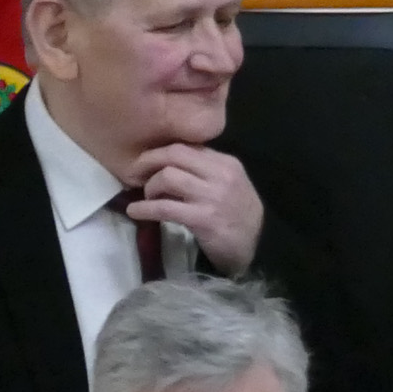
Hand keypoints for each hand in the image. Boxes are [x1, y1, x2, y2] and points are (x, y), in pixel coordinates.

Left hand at [125, 144, 262, 274]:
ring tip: (146, 197)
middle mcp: (220, 174)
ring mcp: (212, 196)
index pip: (187, 147)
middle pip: (175, 154)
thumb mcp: (230, 183)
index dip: (160, 152)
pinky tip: (135, 211)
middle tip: (134, 173)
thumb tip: (168, 165)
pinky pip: (165, 208)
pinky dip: (145, 209)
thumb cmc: (239, 214)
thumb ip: (206, 171)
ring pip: (168, 177)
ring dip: (149, 187)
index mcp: (227, 163)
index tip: (145, 162)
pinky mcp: (202, 218)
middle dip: (148, 162)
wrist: (258, 245)